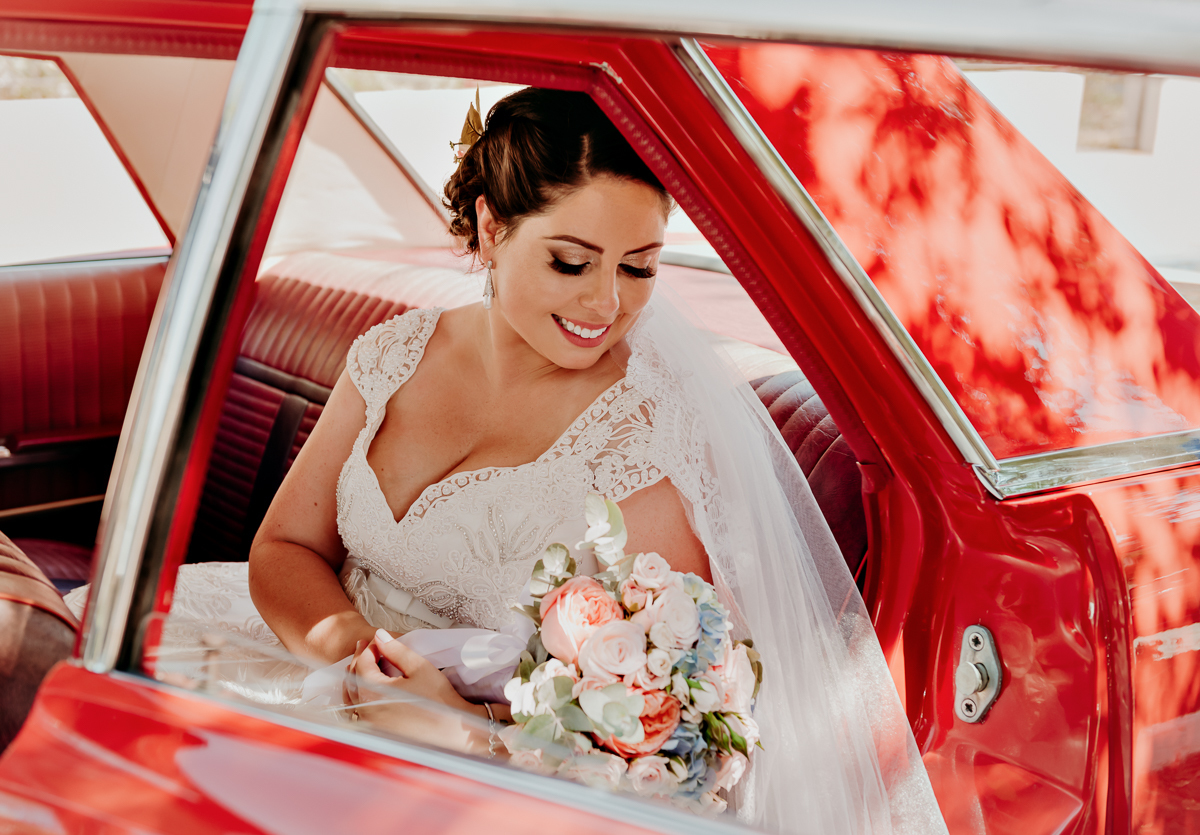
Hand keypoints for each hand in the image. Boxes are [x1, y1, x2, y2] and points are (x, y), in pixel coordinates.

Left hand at [342, 629, 488, 753]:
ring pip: (351, 696)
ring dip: (355, 677)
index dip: (369, 648)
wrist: (452, 729)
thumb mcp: (419, 667)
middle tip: (367, 645)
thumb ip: (396, 649)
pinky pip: (358, 711)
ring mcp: (369, 723)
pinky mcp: (376, 731)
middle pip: (353, 678)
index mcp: (373, 692)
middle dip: (359, 659)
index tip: (378, 640)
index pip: (362, 663)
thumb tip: (380, 636)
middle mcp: (366, 710)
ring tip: (362, 664)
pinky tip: (365, 689)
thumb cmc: (439, 701)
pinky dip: (357, 696)